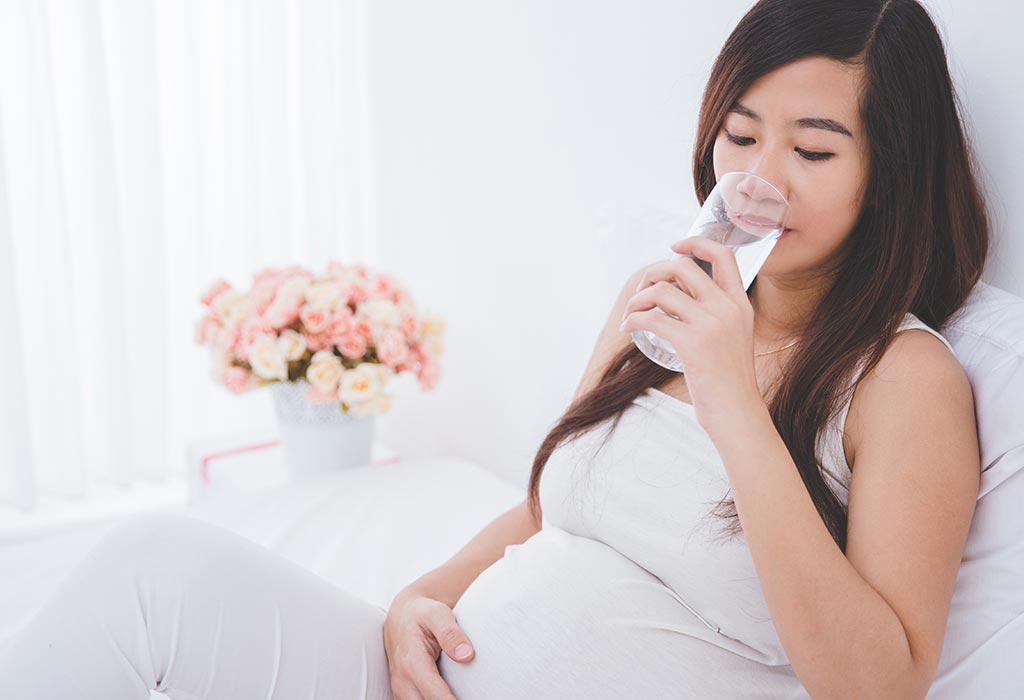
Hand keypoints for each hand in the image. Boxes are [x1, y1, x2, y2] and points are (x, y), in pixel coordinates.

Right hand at [383, 589, 473, 699]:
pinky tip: (447, 696)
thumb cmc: (422, 614)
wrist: (402, 615)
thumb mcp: (437, 614)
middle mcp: (403, 680)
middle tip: (471, 696)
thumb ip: (451, 634)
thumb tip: (466, 656)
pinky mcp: (402, 693)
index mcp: (412, 662)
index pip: (433, 693)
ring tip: (460, 695)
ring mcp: (400, 689)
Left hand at [619, 236, 761, 435]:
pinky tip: (627, 329)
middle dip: (653, 273)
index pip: (723, 255)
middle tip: (642, 293)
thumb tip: (678, 301)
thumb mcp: (733, 338)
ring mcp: (712, 325)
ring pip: (662, 291)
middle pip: (682, 267)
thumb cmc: (729, 382)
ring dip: (637, 299)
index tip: (674, 246)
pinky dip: (633, 320)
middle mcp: (728, 308)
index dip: (695, 243)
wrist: (738, 413)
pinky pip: (652, 318)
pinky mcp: (694, 344)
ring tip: (630, 315)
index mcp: (740, 304)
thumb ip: (716, 317)